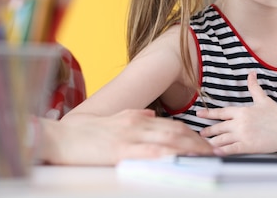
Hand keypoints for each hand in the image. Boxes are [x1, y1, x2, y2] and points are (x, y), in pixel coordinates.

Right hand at [40, 109, 213, 164]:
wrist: (59, 137)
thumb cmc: (83, 132)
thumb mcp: (113, 119)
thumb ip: (134, 115)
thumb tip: (151, 114)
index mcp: (136, 118)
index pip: (172, 125)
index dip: (192, 134)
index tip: (206, 143)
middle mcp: (137, 124)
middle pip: (177, 132)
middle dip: (199, 143)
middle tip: (217, 152)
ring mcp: (131, 137)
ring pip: (169, 141)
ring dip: (192, 149)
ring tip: (208, 158)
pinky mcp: (121, 150)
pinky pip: (151, 152)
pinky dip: (169, 156)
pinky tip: (181, 161)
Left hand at [197, 72, 276, 153]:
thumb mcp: (263, 99)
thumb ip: (254, 87)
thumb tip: (251, 73)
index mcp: (242, 111)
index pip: (221, 112)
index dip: (209, 114)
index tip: (199, 115)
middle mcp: (240, 123)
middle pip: (219, 127)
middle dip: (208, 130)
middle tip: (201, 133)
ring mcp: (243, 135)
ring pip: (222, 139)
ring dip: (212, 142)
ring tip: (205, 144)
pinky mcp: (248, 146)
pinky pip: (231, 149)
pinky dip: (221, 151)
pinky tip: (215, 152)